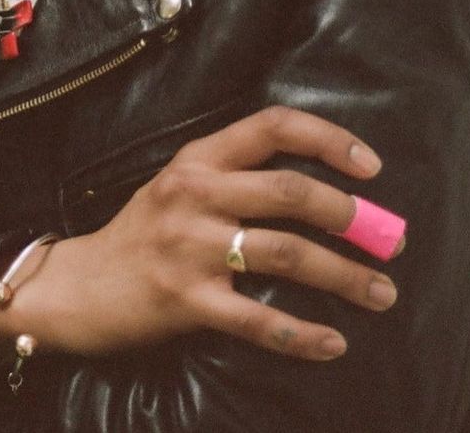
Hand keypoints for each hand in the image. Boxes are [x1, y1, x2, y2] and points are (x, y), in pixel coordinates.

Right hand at [0, 106, 402, 361]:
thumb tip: (319, 187)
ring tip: (382, 294)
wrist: (78, 287)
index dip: (329, 139)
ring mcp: (188, 247)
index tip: (372, 167)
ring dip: (344, 276)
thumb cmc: (142, 235)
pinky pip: (257, 319)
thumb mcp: (180, 186)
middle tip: (390, 240)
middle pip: (288, 191)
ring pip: (284, 253)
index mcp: (197, 158)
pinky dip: (302, 333)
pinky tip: (333, 343)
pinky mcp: (185, 300)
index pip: (272, 127)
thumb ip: (234, 177)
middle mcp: (194, 194)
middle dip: (350, 216)